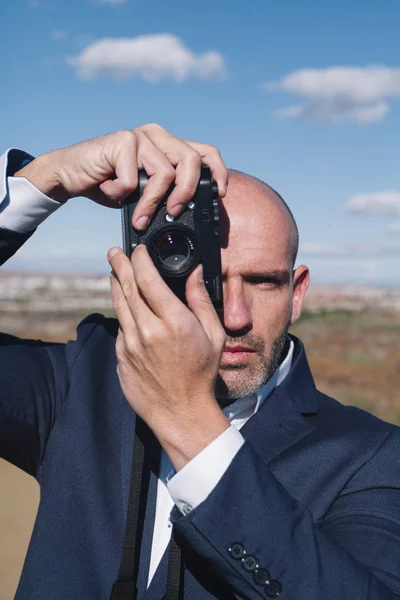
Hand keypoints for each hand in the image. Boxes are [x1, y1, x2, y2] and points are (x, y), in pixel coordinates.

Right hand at [14, 123, 227, 229]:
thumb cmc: (108, 184)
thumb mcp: (144, 192)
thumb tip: (187, 213)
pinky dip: (121, 194)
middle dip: (187, 192)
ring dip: (151, 204)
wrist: (70, 175)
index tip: (220, 194)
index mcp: (168, 145)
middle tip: (174, 212)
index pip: (205, 152)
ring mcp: (141, 136)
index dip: (218, 172)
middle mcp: (158, 135)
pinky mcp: (123, 141)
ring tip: (138, 217)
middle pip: (191, 160)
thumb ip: (166, 194)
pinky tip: (108, 188)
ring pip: (165, 173)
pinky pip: (134, 180)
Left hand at [108, 244, 229, 470]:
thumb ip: (200, 300)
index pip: (147, 279)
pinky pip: (120, 329)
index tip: (139, 250)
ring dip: (116, 285)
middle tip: (115, 252)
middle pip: (126, 287)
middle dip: (120, 265)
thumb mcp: (213, 335)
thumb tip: (194, 272)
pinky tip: (128, 310)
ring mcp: (131, 345)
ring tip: (115, 273)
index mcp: (174, 322)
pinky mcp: (121, 358)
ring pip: (118, 306)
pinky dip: (123, 315)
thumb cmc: (201, 374)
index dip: (139, 259)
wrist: (181, 412)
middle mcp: (148, 331)